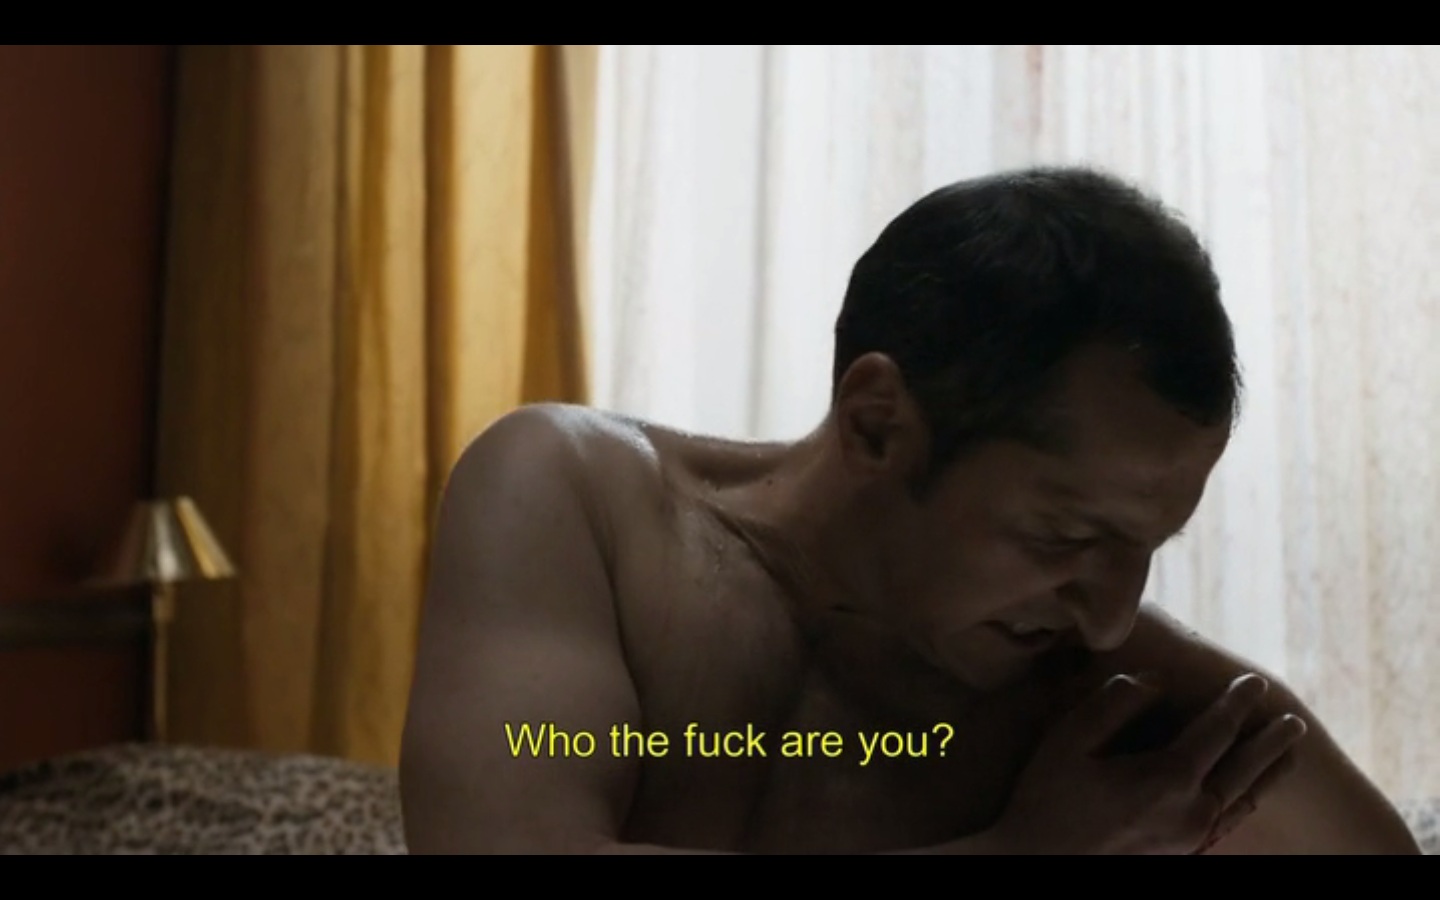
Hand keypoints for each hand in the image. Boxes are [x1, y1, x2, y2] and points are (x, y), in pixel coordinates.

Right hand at [985, 672, 1307, 854]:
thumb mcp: (1069, 739)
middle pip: (1244, 768)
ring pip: (1244, 800)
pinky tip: (1249, 793)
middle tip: (1292, 720)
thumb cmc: (1047, 800)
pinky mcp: (1184, 856)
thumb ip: (1116, 702)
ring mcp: (1191, 839)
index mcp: (1167, 778)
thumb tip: (1157, 681)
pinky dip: (1248, 801)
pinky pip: (1229, 824)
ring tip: (1290, 755)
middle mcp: (1191, 812)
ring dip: (1269, 773)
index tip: (1252, 682)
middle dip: (1270, 740)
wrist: (1038, 863)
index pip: (1216, 729)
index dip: (1236, 702)